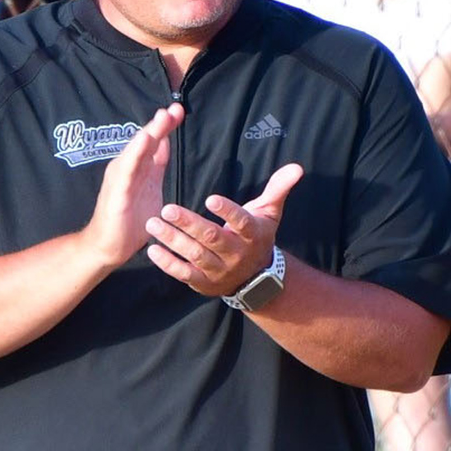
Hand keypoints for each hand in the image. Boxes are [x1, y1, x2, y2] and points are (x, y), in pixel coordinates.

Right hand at [81, 103, 181, 271]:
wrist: (108, 246)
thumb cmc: (129, 220)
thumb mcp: (150, 187)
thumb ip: (156, 165)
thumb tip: (165, 143)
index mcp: (138, 167)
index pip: (154, 141)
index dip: (166, 126)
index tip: (180, 111)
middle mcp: (128, 167)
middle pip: (146, 141)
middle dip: (160, 123)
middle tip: (175, 108)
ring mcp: (121, 178)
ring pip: (137, 150)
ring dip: (150, 132)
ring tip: (162, 117)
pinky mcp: (117, 192)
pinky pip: (127, 170)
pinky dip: (135, 154)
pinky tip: (144, 141)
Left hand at [145, 163, 303, 297]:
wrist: (255, 279)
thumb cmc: (257, 236)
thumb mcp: (270, 213)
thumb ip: (279, 189)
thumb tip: (297, 167)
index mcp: (252, 234)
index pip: (241, 222)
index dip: (227, 212)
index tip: (211, 199)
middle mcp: (236, 254)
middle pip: (212, 238)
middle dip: (189, 224)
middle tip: (167, 209)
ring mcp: (219, 270)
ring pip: (195, 255)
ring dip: (173, 240)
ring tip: (153, 223)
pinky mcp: (203, 282)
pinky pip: (184, 274)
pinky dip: (167, 264)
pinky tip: (153, 250)